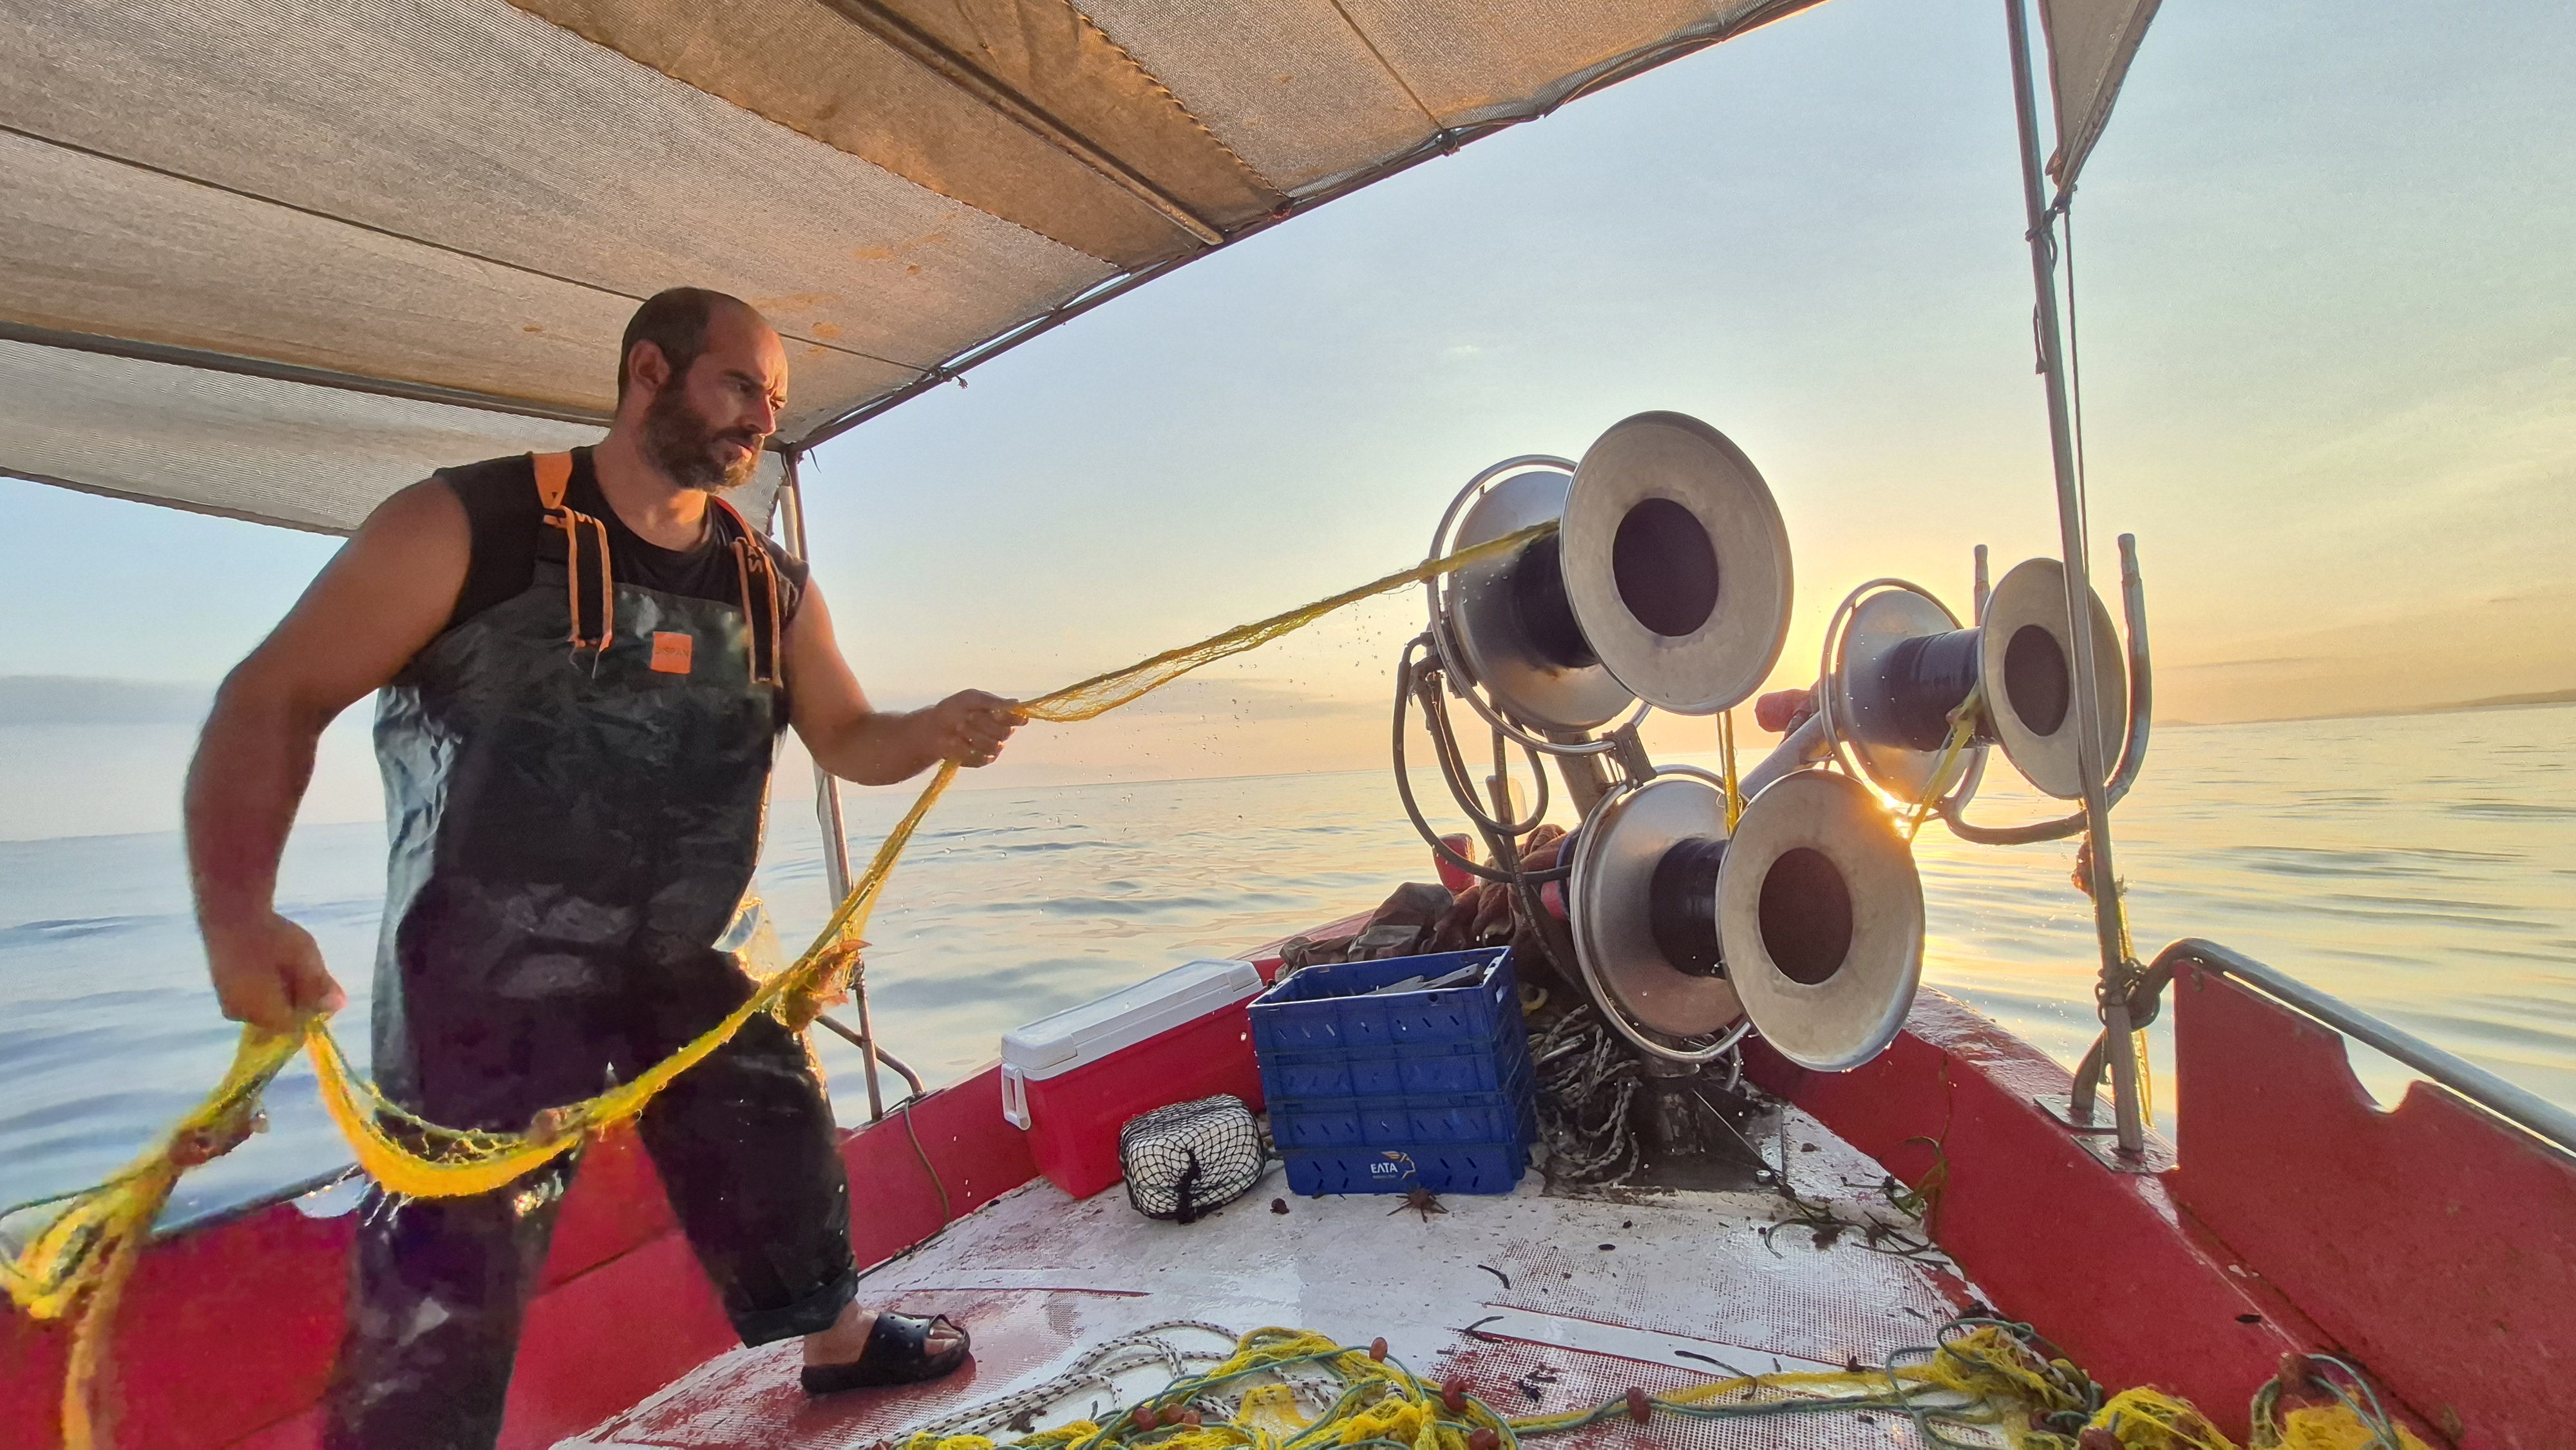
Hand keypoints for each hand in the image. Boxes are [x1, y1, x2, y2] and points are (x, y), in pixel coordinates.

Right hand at [205, 911, 345, 1033]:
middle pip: (277, 1018)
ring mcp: (227, 1001)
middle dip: (294, 999)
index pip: (294, 1027)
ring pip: (263, 1006)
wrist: (230, 912)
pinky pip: (249, 995)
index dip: (309, 1009)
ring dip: (278, 991)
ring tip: (284, 963)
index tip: (317, 987)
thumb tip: (337, 1007)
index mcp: (263, 1014)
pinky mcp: (221, 987)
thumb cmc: (272, 937)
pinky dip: (262, 984)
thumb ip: (321, 987)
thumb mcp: (306, 960)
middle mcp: (241, 1015)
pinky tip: (268, 962)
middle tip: (301, 970)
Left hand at [922, 689, 1021, 767]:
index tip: (995, 714)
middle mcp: (1001, 733)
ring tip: (958, 727)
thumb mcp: (972, 698)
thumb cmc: (954, 708)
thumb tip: (1016, 703)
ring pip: (993, 746)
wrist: (933, 727)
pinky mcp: (980, 761)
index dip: (1009, 717)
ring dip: (974, 736)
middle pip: (1005, 733)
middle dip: (985, 724)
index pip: (1016, 719)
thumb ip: (994, 702)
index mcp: (1002, 716)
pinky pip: (981, 759)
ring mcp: (992, 748)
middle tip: (969, 717)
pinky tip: (953, 741)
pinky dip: (964, 749)